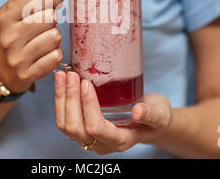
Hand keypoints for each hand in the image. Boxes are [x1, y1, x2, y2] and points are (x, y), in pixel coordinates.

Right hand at [0, 0, 66, 93]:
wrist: (6, 61)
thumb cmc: (23, 22)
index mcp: (5, 14)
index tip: (51, 2)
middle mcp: (7, 36)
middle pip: (50, 18)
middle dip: (53, 19)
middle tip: (45, 23)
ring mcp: (15, 57)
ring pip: (55, 37)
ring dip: (54, 36)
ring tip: (43, 38)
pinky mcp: (26, 74)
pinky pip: (56, 57)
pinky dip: (55, 53)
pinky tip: (44, 53)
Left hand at [54, 71, 171, 154]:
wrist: (150, 120)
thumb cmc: (156, 116)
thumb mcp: (159, 114)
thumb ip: (151, 114)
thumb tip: (138, 112)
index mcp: (119, 140)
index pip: (96, 128)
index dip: (88, 106)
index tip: (86, 83)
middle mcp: (101, 143)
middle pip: (75, 128)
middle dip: (70, 99)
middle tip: (71, 75)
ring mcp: (89, 138)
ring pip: (65, 125)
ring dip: (61, 98)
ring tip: (62, 74)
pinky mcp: (82, 128)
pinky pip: (64, 118)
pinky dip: (60, 99)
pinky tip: (61, 81)